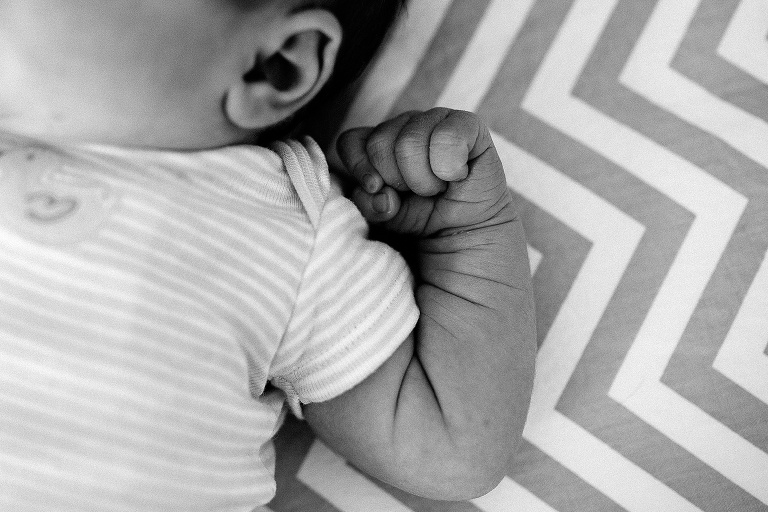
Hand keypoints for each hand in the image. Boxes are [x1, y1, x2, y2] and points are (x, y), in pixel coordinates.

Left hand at [336, 108, 509, 236]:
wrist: (465, 234)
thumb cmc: (422, 218)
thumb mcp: (384, 214)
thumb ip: (368, 200)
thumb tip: (377, 189)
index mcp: (380, 140)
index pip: (351, 140)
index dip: (359, 168)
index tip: (377, 190)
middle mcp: (405, 125)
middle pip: (378, 143)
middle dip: (396, 180)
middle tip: (417, 193)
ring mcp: (436, 120)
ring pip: (409, 141)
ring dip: (423, 179)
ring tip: (437, 188)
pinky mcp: (468, 125)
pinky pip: (447, 136)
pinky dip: (449, 166)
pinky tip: (456, 175)